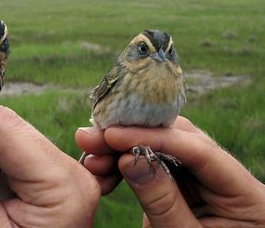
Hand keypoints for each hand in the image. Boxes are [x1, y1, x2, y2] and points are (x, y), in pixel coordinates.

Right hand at [76, 116, 264, 226]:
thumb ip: (162, 201)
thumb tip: (128, 159)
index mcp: (246, 194)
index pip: (200, 150)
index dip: (154, 138)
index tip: (115, 135)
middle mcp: (226, 175)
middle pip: (179, 138)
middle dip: (132, 135)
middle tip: (93, 137)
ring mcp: (203, 177)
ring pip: (161, 147)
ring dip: (123, 147)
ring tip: (91, 152)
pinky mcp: (182, 183)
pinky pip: (152, 164)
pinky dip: (126, 162)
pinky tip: (103, 164)